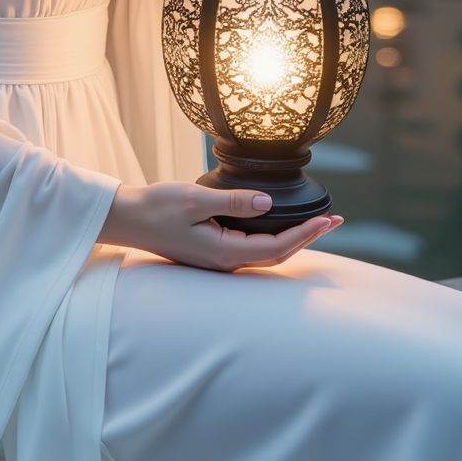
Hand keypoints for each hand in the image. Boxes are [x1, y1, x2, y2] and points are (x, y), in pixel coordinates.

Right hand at [99, 182, 343, 270]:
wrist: (127, 218)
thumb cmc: (156, 206)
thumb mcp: (196, 199)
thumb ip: (234, 202)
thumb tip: (269, 203)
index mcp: (225, 252)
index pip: (278, 247)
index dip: (307, 234)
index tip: (330, 219)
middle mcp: (225, 262)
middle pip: (278, 254)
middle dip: (308, 237)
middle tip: (335, 220)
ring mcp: (218, 258)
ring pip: (266, 252)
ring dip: (293, 237)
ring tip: (316, 222)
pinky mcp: (212, 250)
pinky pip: (251, 247)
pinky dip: (273, 236)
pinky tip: (278, 224)